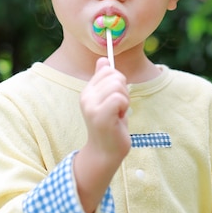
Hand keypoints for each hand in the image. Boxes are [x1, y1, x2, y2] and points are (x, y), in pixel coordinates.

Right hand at [74, 57, 130, 212]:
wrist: (105, 152)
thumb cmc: (111, 126)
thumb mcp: (107, 99)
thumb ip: (104, 81)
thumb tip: (103, 60)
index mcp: (87, 91)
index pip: (107, 69)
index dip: (118, 81)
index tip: (116, 98)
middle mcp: (86, 96)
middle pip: (115, 76)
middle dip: (124, 91)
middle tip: (118, 108)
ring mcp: (91, 106)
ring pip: (118, 86)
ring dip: (125, 100)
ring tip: (118, 114)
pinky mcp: (100, 116)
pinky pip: (119, 99)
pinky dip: (124, 107)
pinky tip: (118, 118)